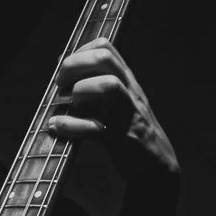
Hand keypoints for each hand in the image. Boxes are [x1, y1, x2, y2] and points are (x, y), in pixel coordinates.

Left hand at [46, 39, 178, 179]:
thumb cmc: (131, 134)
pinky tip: (58, 127)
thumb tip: (63, 70)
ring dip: (80, 90)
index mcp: (127, 82)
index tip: (66, 71)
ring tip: (68, 103)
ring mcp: (127, 114)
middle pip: (104, 58)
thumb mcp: (118, 103)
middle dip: (74, 65)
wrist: (157, 168)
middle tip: (61, 85)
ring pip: (108, 85)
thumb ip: (96, 87)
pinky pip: (94, 127)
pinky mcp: (121, 140)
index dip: (79, 53)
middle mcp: (129, 92)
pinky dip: (71, 125)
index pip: (105, 47)